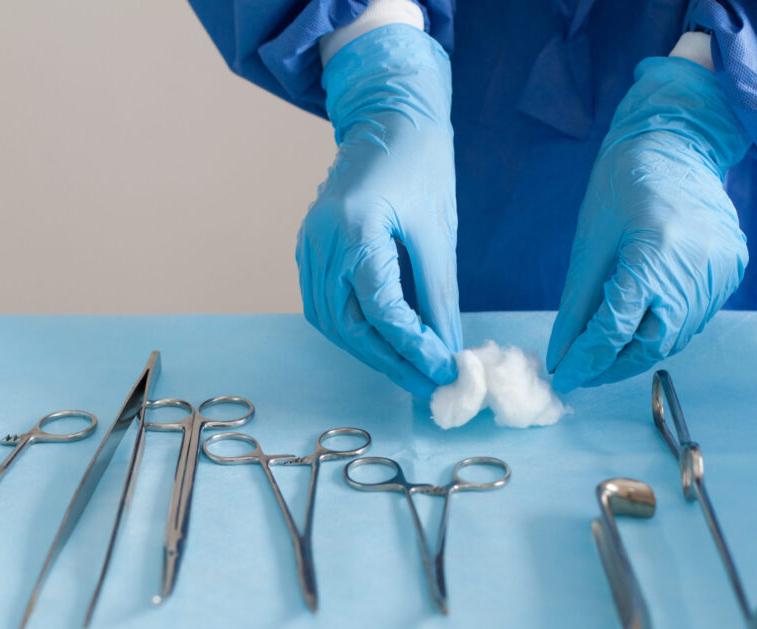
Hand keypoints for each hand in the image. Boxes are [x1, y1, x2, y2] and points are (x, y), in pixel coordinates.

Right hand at [297, 25, 460, 396]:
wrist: (385, 115)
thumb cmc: (419, 161)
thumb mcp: (438, 229)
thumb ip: (439, 294)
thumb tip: (448, 349)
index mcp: (355, 228)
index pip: (381, 309)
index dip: (412, 348)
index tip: (444, 371)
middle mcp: (322, 241)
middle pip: (349, 326)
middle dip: (391, 362)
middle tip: (429, 385)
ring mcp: (309, 246)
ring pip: (332, 323)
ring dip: (371, 352)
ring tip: (411, 370)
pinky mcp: (309, 250)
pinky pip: (325, 306)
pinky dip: (354, 330)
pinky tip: (384, 342)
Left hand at [547, 57, 751, 392]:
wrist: (679, 144)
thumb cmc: (624, 185)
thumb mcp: (590, 244)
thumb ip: (577, 306)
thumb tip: (562, 356)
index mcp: (655, 253)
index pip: (617, 326)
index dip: (588, 358)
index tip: (565, 377)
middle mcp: (696, 267)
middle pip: (652, 342)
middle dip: (615, 364)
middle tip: (585, 372)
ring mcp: (720, 271)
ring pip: (676, 335)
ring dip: (639, 350)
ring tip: (607, 354)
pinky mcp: (732, 271)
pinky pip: (693, 317)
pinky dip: (664, 328)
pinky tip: (640, 326)